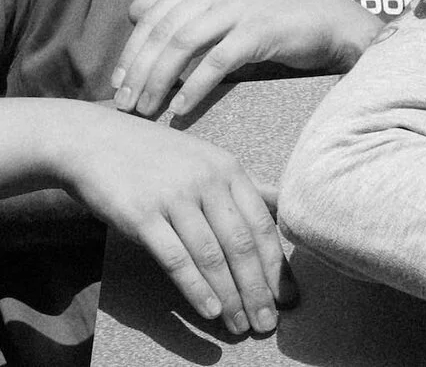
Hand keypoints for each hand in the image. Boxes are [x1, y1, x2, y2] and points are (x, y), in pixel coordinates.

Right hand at [55, 103, 290, 335]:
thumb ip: (242, 187)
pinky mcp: (142, 215)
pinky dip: (195, 288)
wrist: (95, 143)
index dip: (278, 264)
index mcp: (230, 170)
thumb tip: (282, 203)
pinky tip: (210, 311)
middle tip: (268, 323)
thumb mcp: (206, 161)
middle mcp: (208, 182)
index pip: (263, 224)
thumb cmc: (156, 157)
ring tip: (241, 325)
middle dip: (259, 288)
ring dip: (229, 296)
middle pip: (242, 244)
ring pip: (212, 256)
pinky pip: (176, 258)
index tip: (288, 296)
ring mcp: (175, 198)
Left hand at [116, 0, 383, 119]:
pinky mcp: (259, 30)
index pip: (153, 19)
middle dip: (139, 72)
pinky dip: (193, 87)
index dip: (129, 53)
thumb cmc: (273, 19)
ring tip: (147, 111)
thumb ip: (180, 10)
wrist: (330, 22)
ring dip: (159, 82)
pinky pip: (215, 62)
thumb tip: (135, 8)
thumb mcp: (223, 7)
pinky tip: (180, 108)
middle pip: (163, 33)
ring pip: (183, 45)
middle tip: (125, 107)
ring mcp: (240, 8)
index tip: (117, 86)